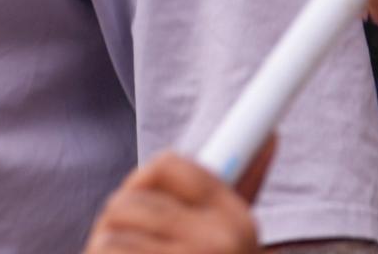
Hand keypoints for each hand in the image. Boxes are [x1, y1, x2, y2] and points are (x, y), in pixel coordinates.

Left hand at [80, 141, 268, 252]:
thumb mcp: (237, 243)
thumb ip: (245, 188)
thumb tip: (268, 136)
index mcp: (238, 223)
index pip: (171, 164)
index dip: (145, 181)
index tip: (140, 201)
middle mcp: (217, 243)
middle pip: (129, 199)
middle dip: (119, 225)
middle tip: (131, 251)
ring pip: (109, 233)